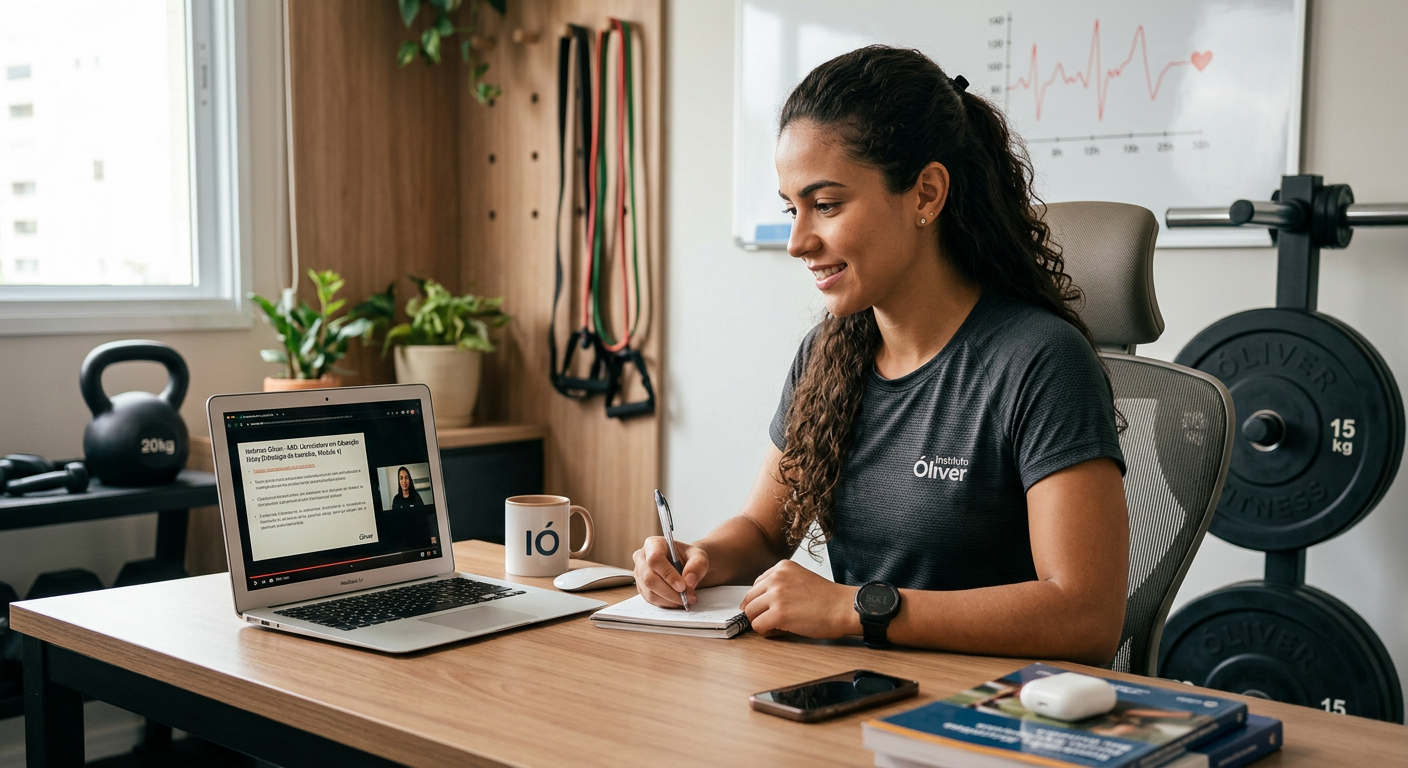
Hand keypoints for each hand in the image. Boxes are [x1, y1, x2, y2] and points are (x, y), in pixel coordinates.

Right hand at [632, 536, 707, 608]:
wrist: (686, 566)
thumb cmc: (689, 558)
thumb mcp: (699, 557)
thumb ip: (697, 565)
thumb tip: (689, 580)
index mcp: (653, 544)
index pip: (655, 559)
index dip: (668, 574)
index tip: (683, 586)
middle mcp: (642, 558)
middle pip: (649, 578)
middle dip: (670, 592)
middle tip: (688, 597)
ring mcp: (639, 574)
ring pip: (650, 592)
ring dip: (670, 600)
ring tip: (687, 599)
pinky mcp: (642, 588)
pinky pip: (651, 600)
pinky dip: (667, 603)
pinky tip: (678, 601)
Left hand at [740, 560, 859, 638]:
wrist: (844, 607)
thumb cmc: (828, 599)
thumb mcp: (800, 580)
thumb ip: (780, 586)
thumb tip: (757, 606)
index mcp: (782, 567)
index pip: (756, 585)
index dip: (761, 601)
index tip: (768, 609)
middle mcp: (776, 577)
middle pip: (749, 599)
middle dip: (759, 612)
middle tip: (772, 620)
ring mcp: (776, 594)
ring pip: (750, 613)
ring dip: (761, 622)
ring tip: (779, 625)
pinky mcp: (778, 613)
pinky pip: (758, 626)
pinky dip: (766, 632)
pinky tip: (781, 631)